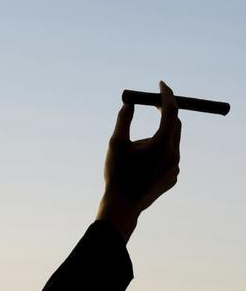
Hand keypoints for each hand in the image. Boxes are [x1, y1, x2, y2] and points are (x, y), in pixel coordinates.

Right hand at [96, 80, 181, 242]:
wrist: (122, 206)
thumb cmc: (116, 174)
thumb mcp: (115, 143)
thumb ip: (123, 120)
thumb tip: (130, 102)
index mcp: (162, 143)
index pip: (171, 110)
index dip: (166, 94)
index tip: (160, 84)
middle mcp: (174, 154)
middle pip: (175, 124)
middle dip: (165, 112)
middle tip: (151, 104)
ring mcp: (175, 168)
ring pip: (170, 142)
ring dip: (157, 135)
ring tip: (135, 150)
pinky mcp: (173, 178)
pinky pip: (169, 157)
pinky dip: (158, 152)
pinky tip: (141, 165)